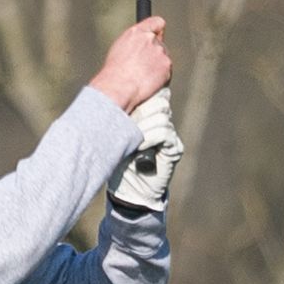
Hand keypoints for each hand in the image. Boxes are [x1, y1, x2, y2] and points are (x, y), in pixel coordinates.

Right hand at [88, 16, 171, 115]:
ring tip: (142, 76)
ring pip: (164, 58)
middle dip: (155, 54)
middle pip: (160, 44)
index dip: (157, 30)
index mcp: (136, 32)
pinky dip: (161, 77)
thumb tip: (139, 45)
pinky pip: (167, 71)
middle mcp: (150, 39)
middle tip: (143, 66)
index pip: (156, 22)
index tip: (158, 34)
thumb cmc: (115, 72)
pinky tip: (148, 81)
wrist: (119, 87)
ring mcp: (160, 52)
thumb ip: (134, 41)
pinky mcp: (167, 65)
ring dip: (158, 66)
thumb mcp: (118, 48)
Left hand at [108, 87, 184, 211]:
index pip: (154, 93)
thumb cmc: (117, 162)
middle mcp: (162, 122)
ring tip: (131, 139)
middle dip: (139, 110)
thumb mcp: (115, 136)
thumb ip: (119, 117)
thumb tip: (109, 93)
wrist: (129, 191)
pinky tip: (139, 146)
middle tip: (125, 124)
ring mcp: (170, 135)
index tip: (124, 102)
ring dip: (142, 125)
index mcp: (149, 115)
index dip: (141, 95)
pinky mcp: (175, 149)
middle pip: (159, 100)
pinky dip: (149, 137)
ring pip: (161, 115)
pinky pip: (164, 132)